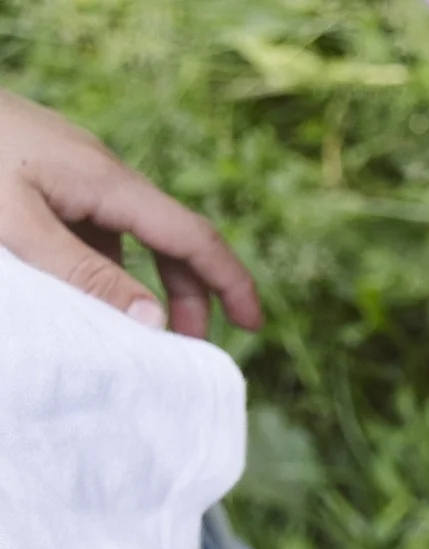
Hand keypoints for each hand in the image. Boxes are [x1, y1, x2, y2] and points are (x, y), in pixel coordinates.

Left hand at [0, 90, 259, 335]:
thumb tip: (151, 321)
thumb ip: (82, 273)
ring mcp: (74, 171)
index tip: (254, 326)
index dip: (231, 282)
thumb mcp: (15, 226)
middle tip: (189, 345)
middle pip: (169, 237)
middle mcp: (102, 173)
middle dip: (191, 293)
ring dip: (145, 281)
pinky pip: (93, 223)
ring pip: (130, 232)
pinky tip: (81, 288)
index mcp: (108, 182)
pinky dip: (106, 262)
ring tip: (137, 326)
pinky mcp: (47, 173)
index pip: (192, 237)